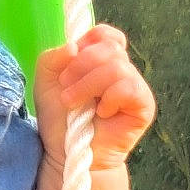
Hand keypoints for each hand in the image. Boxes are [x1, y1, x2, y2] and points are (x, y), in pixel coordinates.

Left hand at [33, 24, 154, 171]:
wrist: (67, 154)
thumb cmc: (59, 120)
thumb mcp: (45, 83)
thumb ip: (52, 58)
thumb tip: (73, 46)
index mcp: (100, 60)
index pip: (104, 35)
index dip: (86, 43)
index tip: (68, 65)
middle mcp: (120, 70)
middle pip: (109, 48)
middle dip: (80, 67)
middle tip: (65, 91)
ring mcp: (134, 86)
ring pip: (117, 67)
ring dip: (88, 85)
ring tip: (73, 105)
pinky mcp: (143, 105)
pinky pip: (129, 88)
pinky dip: (109, 98)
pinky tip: (101, 113)